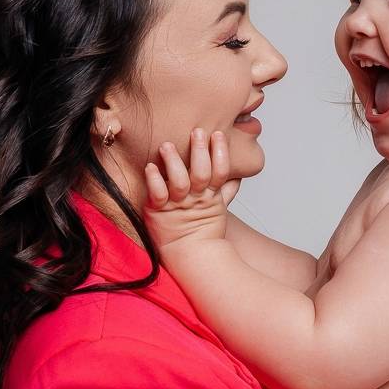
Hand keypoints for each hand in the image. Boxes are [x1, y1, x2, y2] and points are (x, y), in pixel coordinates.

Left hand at [143, 129, 231, 251]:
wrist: (190, 257)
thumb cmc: (202, 232)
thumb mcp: (218, 209)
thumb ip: (225, 190)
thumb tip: (237, 175)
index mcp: (210, 197)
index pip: (219, 171)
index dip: (220, 153)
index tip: (218, 134)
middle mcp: (195, 199)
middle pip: (201, 173)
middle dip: (200, 151)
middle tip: (198, 132)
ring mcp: (177, 205)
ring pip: (179, 181)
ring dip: (174, 162)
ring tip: (168, 145)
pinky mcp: (159, 211)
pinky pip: (157, 194)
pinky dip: (154, 180)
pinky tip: (151, 167)